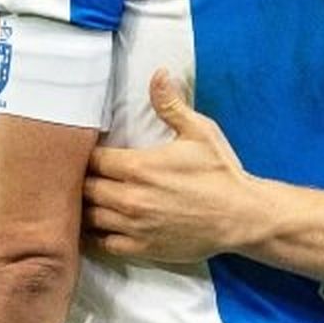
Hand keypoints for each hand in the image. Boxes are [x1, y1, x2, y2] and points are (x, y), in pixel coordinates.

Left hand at [82, 70, 259, 261]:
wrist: (242, 217)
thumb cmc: (220, 173)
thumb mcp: (199, 131)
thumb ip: (171, 104)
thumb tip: (158, 73)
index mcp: (139, 167)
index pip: (91, 159)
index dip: (85, 155)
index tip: (87, 152)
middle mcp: (130, 198)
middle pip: (84, 188)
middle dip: (80, 180)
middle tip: (81, 175)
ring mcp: (133, 227)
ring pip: (88, 217)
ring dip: (84, 207)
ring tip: (83, 199)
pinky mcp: (141, 249)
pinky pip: (101, 244)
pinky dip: (93, 235)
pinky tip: (93, 227)